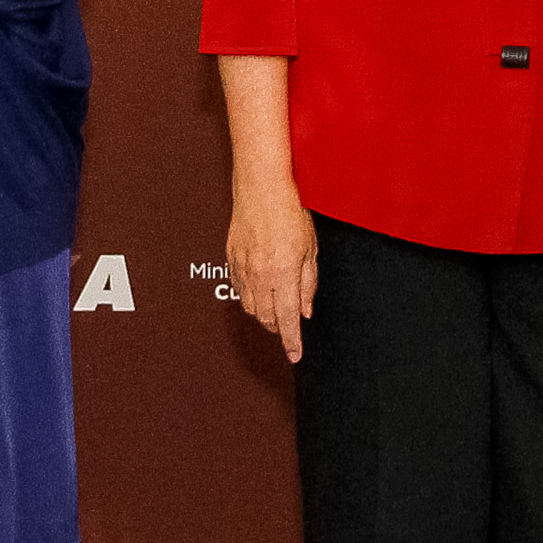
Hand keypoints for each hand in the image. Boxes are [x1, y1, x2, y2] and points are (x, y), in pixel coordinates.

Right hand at [227, 180, 319, 363]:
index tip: (295, 355)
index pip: (287, 319)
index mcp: (283, 273)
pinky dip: (250, 297)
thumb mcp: (310, 249)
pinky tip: (259, 291)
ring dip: (264, 314)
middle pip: (266, 317)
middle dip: (278, 328)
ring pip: (250, 306)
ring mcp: (243, 267)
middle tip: (289, 328)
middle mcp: (260, 275)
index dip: (291, 341)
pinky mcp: (231, 258)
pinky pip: (239, 289)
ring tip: (275, 310)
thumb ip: (308, 283)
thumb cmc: (290, 211)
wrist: (261, 187)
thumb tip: (305, 310)